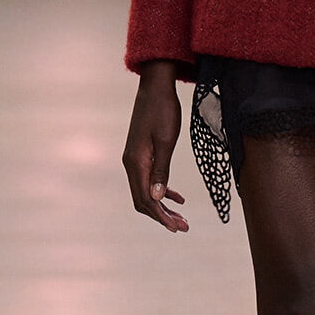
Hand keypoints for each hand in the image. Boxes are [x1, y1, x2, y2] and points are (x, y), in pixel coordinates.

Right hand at [122, 60, 188, 231]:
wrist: (155, 87)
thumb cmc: (164, 111)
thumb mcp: (166, 141)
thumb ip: (161, 170)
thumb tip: (156, 198)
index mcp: (136, 162)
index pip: (145, 199)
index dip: (160, 216)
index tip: (177, 227)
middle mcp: (131, 163)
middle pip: (142, 200)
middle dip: (162, 216)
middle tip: (183, 227)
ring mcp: (135, 159)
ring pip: (146, 191)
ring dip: (163, 206)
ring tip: (182, 218)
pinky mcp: (142, 154)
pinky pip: (149, 179)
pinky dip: (162, 191)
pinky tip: (179, 197)